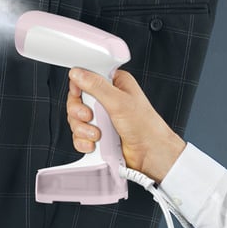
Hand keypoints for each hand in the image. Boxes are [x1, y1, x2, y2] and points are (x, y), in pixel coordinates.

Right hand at [67, 68, 185, 181]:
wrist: (150, 153)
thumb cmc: (145, 126)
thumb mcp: (119, 101)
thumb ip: (96, 86)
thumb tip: (77, 73)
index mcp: (115, 83)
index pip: (86, 78)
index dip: (78, 87)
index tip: (79, 95)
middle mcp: (107, 99)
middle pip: (77, 100)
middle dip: (79, 112)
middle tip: (89, 117)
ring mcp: (101, 118)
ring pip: (76, 120)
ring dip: (83, 129)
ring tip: (98, 134)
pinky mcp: (98, 134)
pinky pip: (79, 136)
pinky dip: (84, 141)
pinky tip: (95, 144)